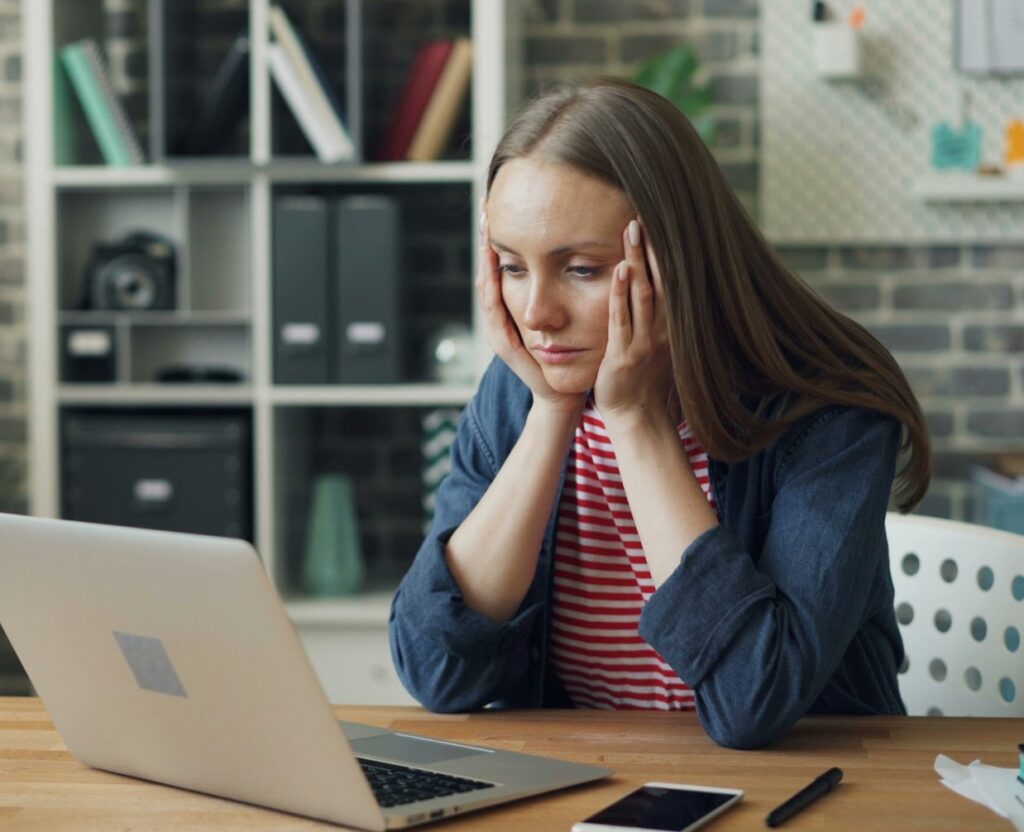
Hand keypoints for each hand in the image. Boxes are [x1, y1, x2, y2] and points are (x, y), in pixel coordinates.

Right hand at [475, 210, 584, 413]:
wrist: (562, 392)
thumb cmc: (568, 353)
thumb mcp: (563, 314)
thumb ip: (562, 288)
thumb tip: (576, 252)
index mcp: (513, 308)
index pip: (502, 265)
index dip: (499, 238)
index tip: (499, 206)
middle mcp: (501, 317)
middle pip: (488, 270)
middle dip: (486, 239)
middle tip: (485, 207)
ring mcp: (498, 329)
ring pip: (486, 286)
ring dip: (485, 258)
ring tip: (486, 229)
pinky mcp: (504, 343)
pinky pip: (493, 309)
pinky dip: (491, 287)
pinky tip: (492, 267)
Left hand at [593, 218, 672, 422]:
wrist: (637, 417)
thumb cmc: (642, 378)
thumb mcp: (655, 342)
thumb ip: (656, 314)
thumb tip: (654, 283)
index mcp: (671, 325)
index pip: (670, 280)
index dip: (664, 251)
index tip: (657, 221)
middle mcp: (663, 330)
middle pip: (660, 279)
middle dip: (652, 247)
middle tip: (642, 213)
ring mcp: (646, 342)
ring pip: (643, 294)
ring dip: (637, 260)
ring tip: (631, 230)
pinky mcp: (625, 355)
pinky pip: (622, 320)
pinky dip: (620, 294)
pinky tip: (617, 270)